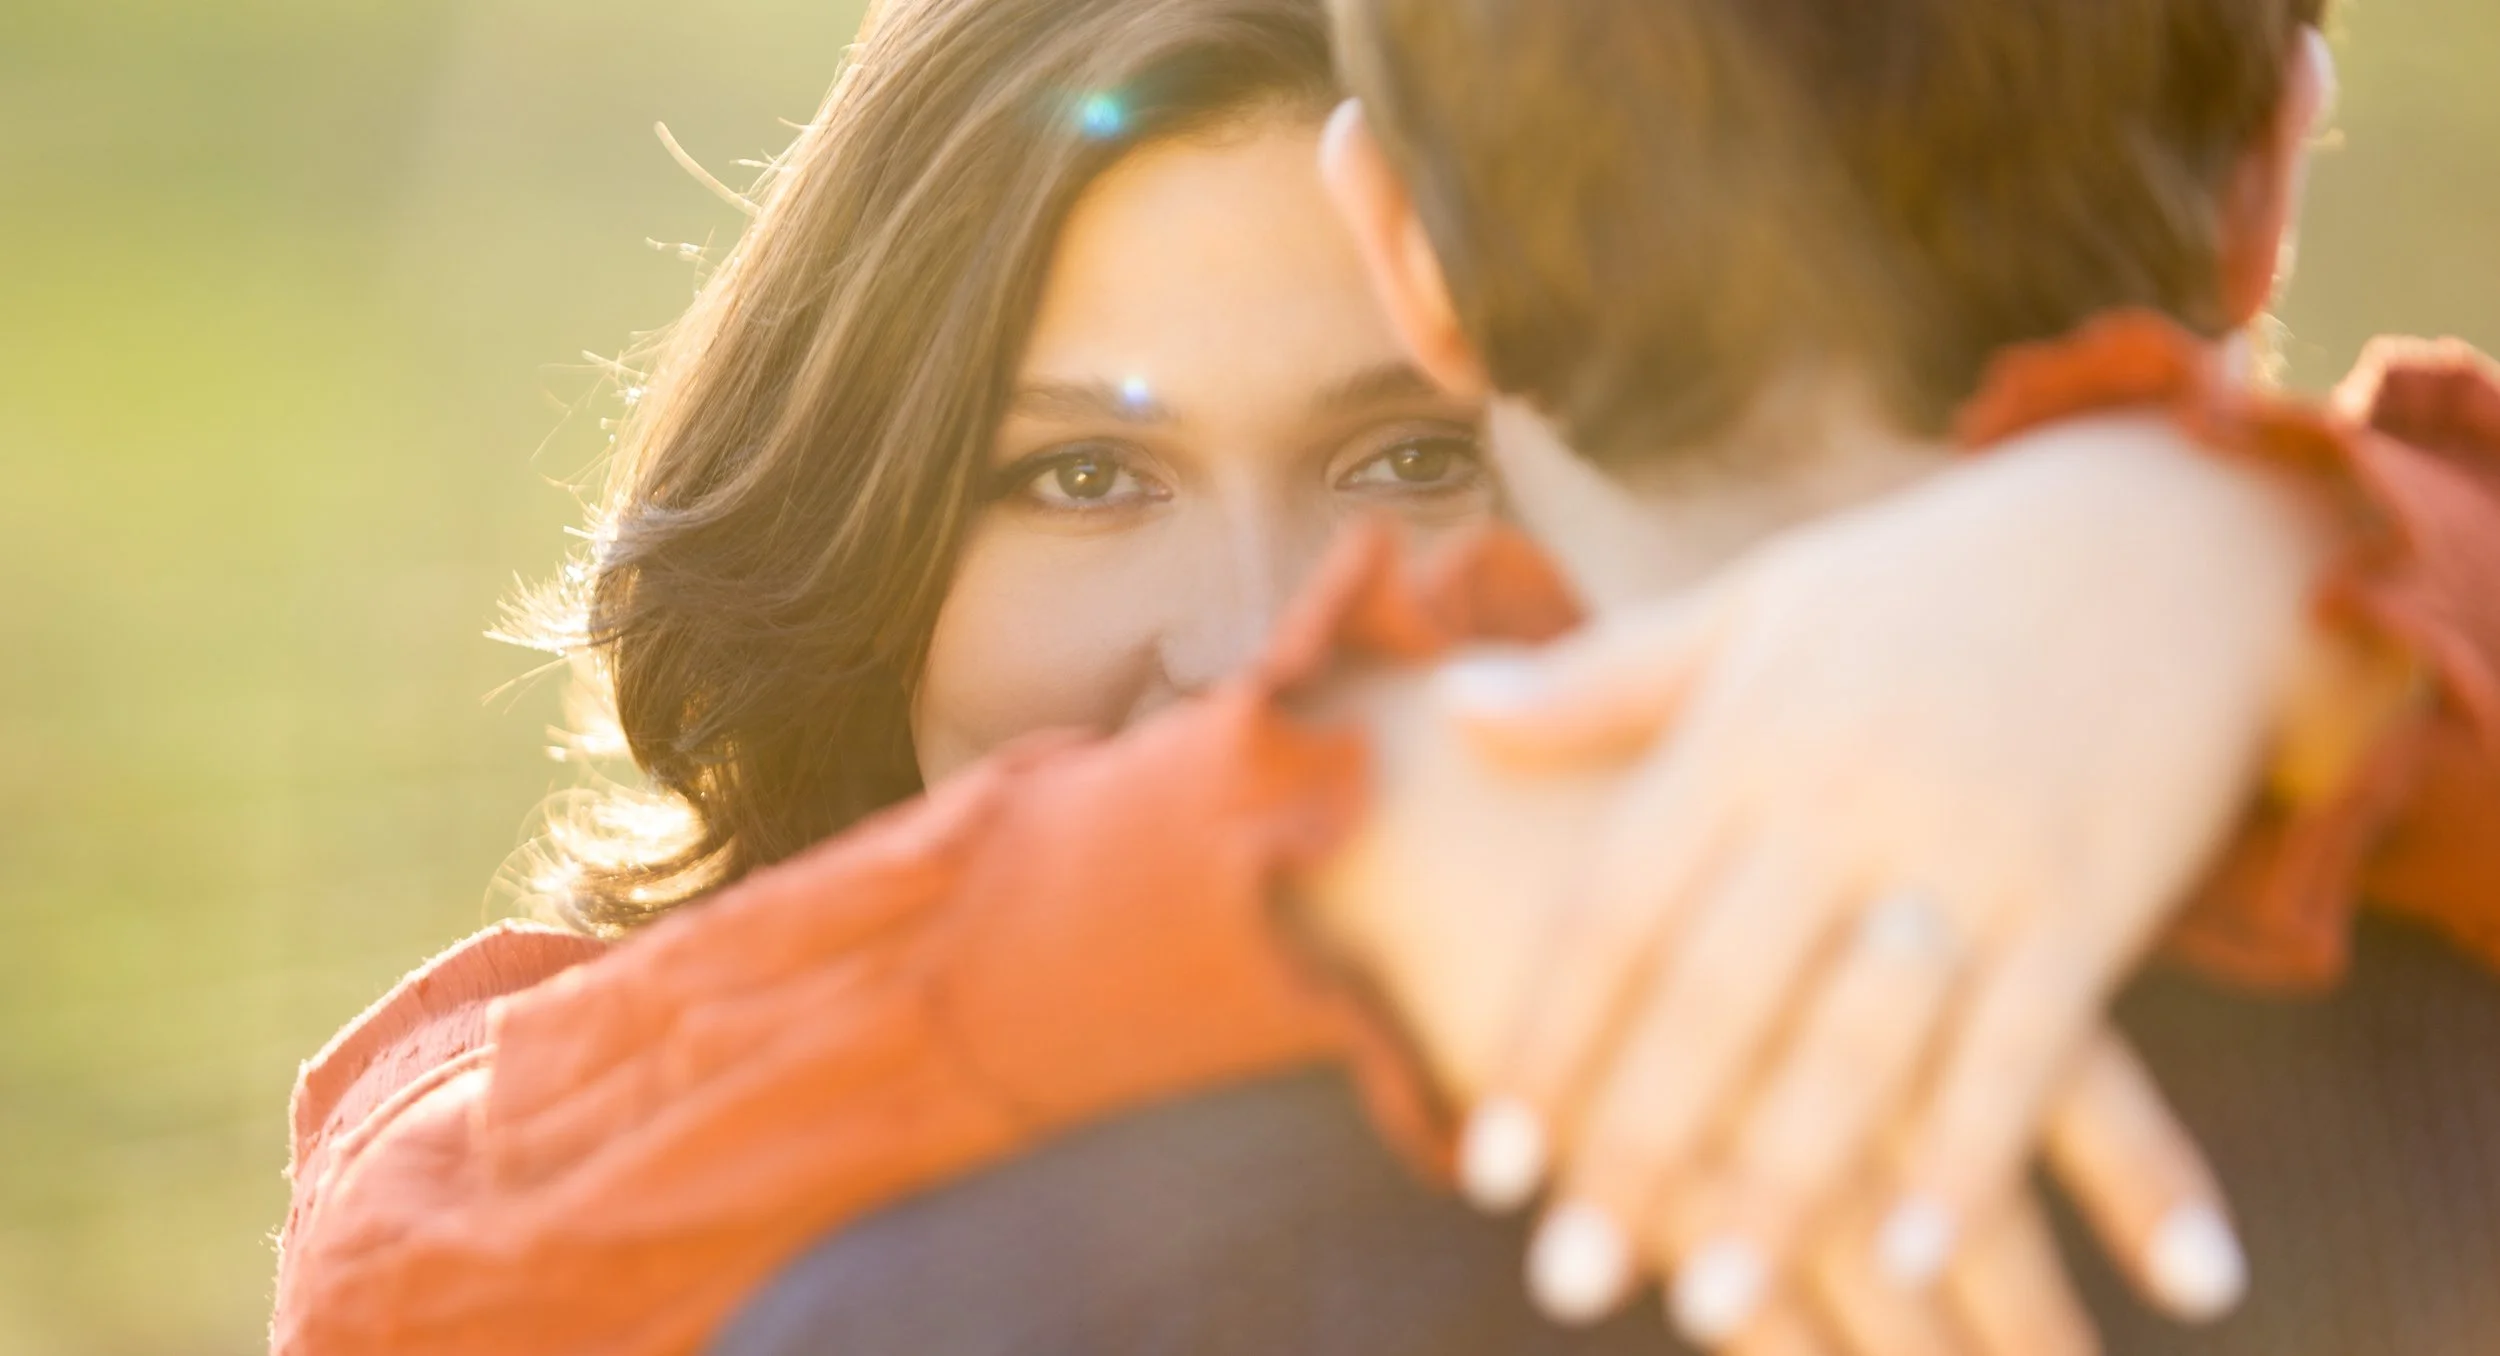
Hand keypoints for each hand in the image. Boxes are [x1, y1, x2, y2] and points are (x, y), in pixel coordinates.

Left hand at [1298, 656, 2234, 1354]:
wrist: (2162, 525)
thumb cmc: (1930, 581)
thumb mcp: (1754, 606)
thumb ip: (1604, 682)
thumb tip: (1454, 705)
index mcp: (1745, 738)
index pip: (1616, 915)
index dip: (1550, 1045)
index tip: (1486, 1166)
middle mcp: (1843, 800)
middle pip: (1713, 1000)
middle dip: (1636, 1147)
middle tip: (1564, 1276)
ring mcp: (1970, 850)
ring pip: (1854, 1042)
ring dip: (1779, 1181)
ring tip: (1703, 1299)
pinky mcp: (2089, 895)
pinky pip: (2021, 1048)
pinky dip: (1963, 1152)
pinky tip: (1909, 1249)